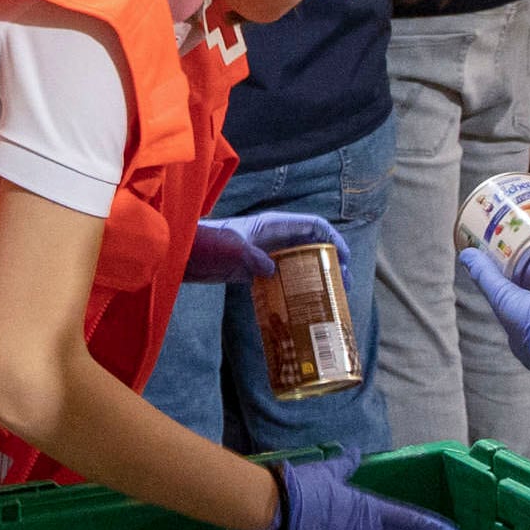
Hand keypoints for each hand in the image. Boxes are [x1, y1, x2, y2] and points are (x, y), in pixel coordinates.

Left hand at [185, 210, 349, 285]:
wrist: (183, 253)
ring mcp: (265, 253)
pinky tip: (303, 304)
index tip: (345, 259)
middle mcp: (274, 237)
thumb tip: (272, 270)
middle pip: (312, 246)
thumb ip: (252, 256)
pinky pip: (284, 277)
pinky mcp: (256, 270)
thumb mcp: (231, 248)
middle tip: (343, 286)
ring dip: (317, 277)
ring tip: (330, 297)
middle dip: (331, 263)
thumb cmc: (206, 243)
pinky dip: (296, 288)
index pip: (313, 225)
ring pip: (300, 263)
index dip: (333, 239)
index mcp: (273, 224)